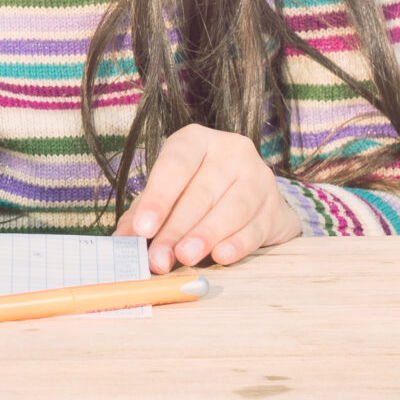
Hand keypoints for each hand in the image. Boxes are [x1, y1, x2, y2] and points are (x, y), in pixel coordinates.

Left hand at [115, 124, 302, 272]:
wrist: (251, 198)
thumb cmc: (197, 192)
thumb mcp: (168, 194)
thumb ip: (143, 214)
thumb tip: (122, 240)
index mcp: (196, 140)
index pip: (175, 165)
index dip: (158, 198)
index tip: (143, 229)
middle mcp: (231, 151)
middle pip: (201, 193)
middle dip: (176, 229)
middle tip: (158, 258)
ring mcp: (258, 177)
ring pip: (231, 208)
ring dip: (205, 236)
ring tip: (185, 258)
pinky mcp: (276, 207)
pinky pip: (255, 226)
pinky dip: (237, 243)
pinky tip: (222, 255)